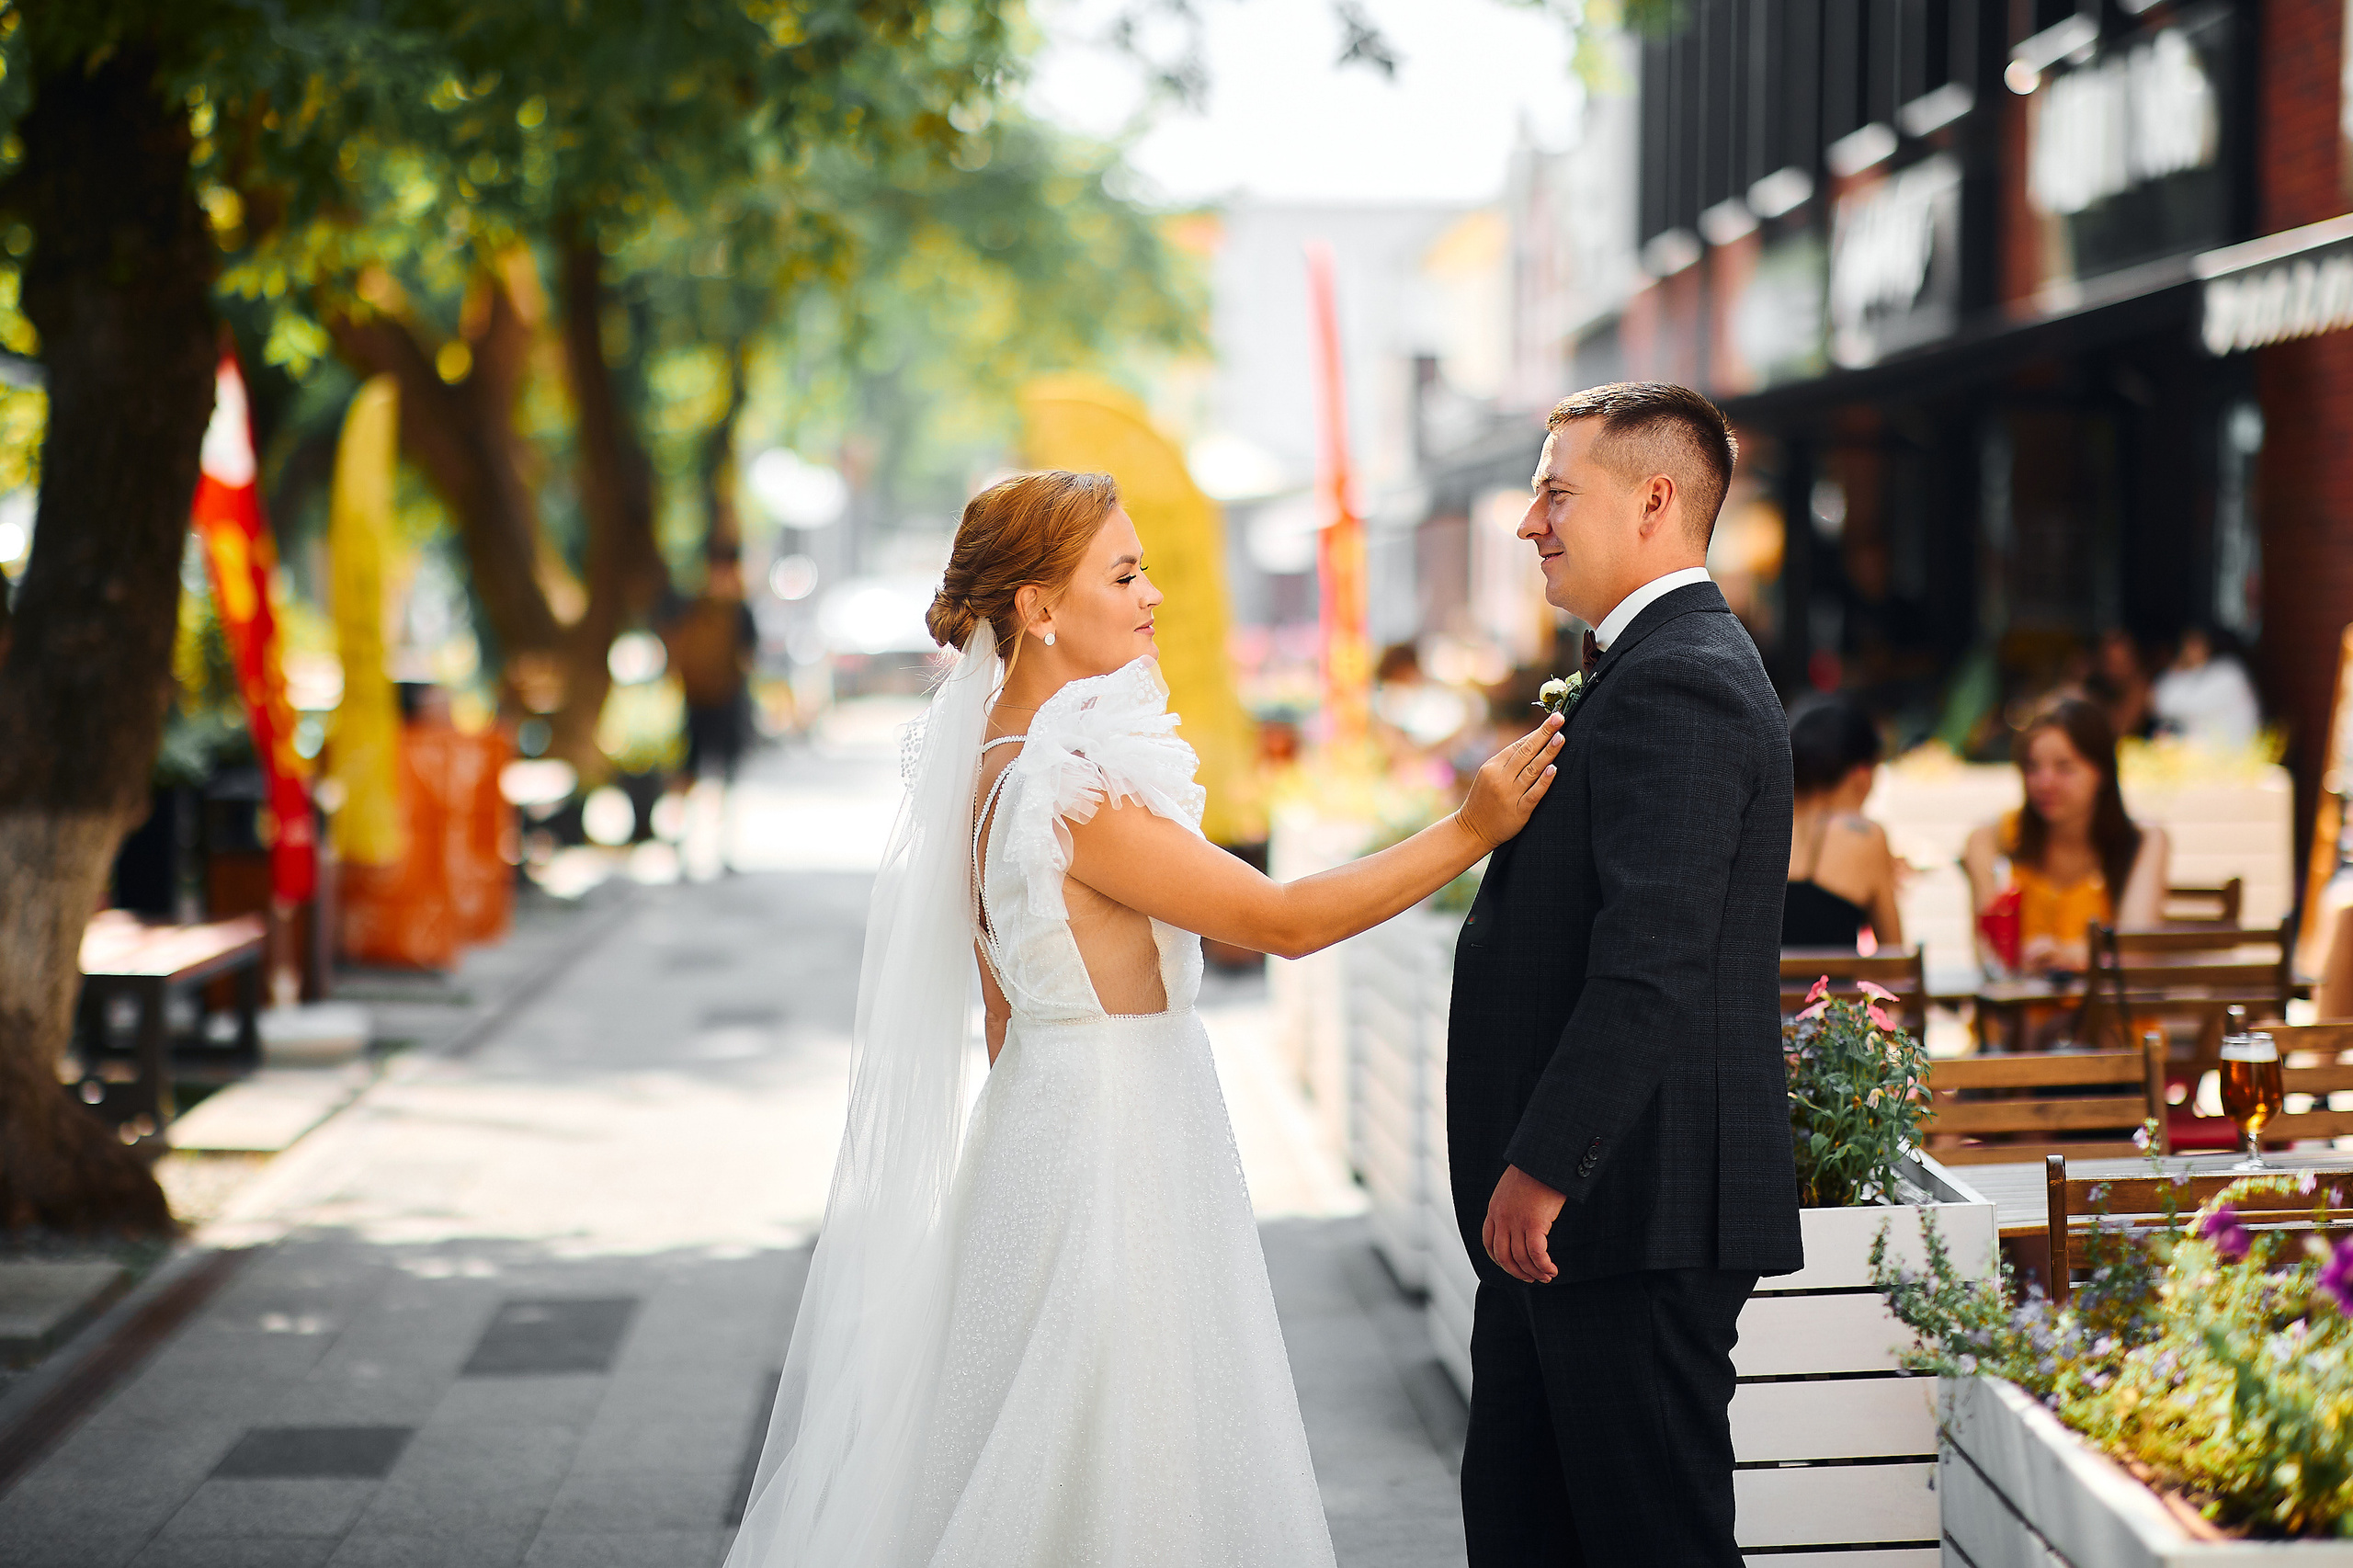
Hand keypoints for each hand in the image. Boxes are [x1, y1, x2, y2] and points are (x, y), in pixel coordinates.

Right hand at [1457, 713, 1563, 848]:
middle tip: (1560, 718)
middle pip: (1526, 752)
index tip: (1552, 718)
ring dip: (1548, 753)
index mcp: (1493, 766)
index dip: (1536, 732)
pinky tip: (1554, 769)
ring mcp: (1509, 794)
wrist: (1472, 829)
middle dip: (1544, 734)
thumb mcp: (1488, 776)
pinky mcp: (1519, 811)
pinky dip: (1544, 781)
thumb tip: (1532, 741)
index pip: (1518, 745)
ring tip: (1561, 738)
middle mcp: (1501, 778)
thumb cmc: (1484, 800)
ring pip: (1532, 770)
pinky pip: (1534, 793)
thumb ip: (1508, 761)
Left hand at [1483, 1163, 1566, 1283]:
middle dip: (1517, 1272)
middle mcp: (1501, 1218)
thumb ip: (1511, 1205)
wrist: (1543, 1157)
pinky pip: (1537, 1254)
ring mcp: (1516, 1221)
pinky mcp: (1534, 1223)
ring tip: (1547, 1276)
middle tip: (1531, 1279)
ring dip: (1534, 1272)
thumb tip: (1522, 1216)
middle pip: (1503, 1256)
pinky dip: (1544, 1266)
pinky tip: (1552, 1270)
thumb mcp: (1512, 1188)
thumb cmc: (1534, 1170)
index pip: (1489, 1243)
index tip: (1513, 1267)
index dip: (1500, 1260)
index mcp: (1494, 1210)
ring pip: (1521, 1258)